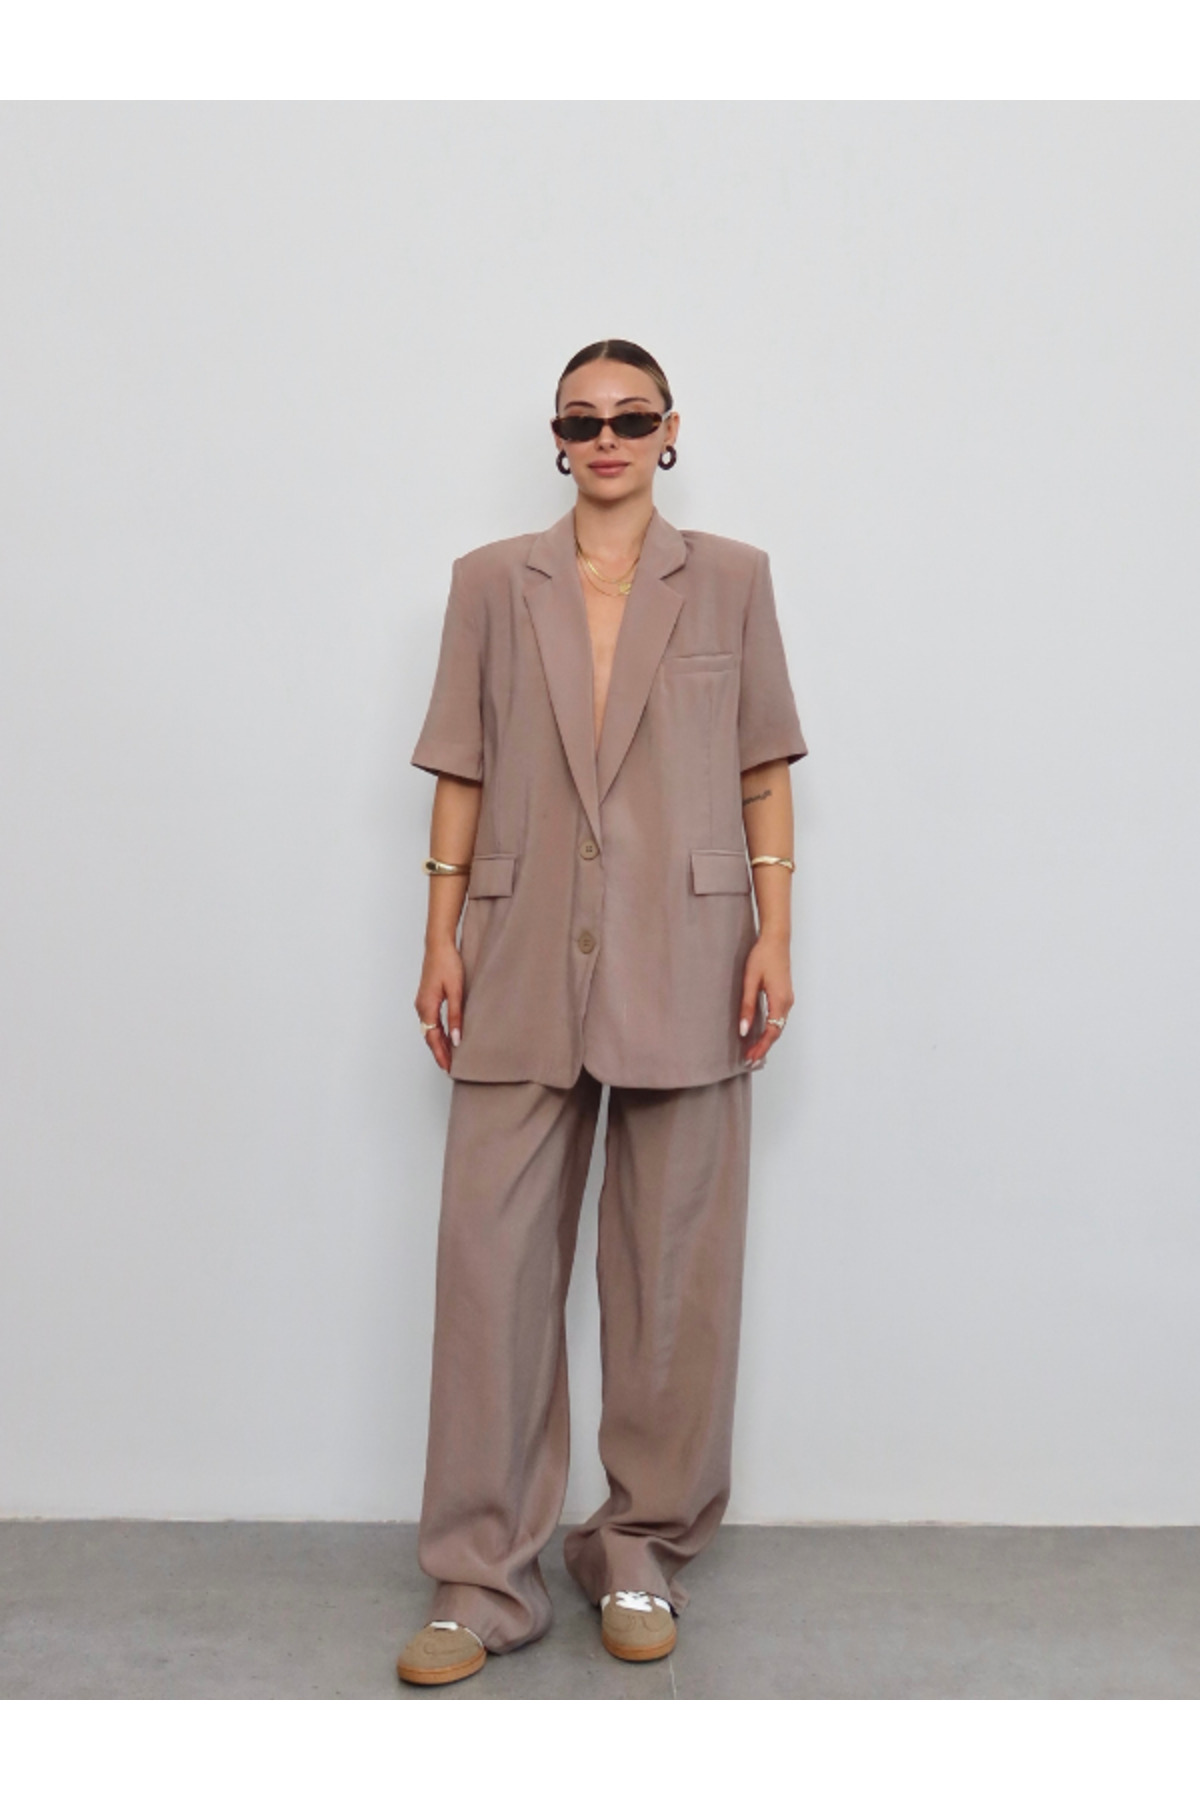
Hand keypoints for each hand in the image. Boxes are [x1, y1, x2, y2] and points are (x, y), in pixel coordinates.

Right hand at [415, 940, 464, 1073]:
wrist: (439, 945)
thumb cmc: (447, 964)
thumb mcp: (456, 991)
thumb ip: (456, 1016)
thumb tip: (457, 1039)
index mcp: (427, 1007)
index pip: (434, 1038)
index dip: (441, 1054)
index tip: (448, 1067)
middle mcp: (421, 1007)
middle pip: (430, 1036)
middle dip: (439, 1052)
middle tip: (450, 1067)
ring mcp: (422, 1002)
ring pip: (430, 1029)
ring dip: (439, 1043)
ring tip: (450, 1055)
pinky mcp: (426, 998)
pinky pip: (431, 1021)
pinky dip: (438, 1032)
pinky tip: (447, 1035)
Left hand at [739, 935, 793, 1066]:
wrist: (776, 939)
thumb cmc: (762, 957)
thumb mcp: (750, 982)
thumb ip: (747, 1007)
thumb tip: (744, 1030)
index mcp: (780, 1001)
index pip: (772, 1032)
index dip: (761, 1048)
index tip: (750, 1059)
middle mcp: (787, 1003)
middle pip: (776, 1032)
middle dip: (763, 1047)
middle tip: (749, 1061)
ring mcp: (787, 999)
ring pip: (778, 1026)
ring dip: (766, 1039)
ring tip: (753, 1051)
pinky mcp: (784, 994)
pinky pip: (778, 1018)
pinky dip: (770, 1029)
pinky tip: (760, 1033)